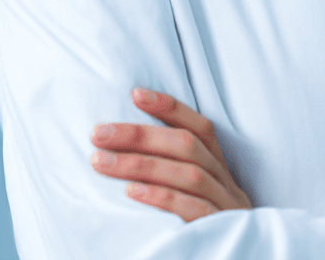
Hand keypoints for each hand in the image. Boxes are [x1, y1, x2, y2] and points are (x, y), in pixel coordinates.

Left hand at [91, 88, 251, 221]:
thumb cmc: (208, 230)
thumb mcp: (200, 200)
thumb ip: (176, 174)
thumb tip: (126, 150)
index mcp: (221, 169)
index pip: (200, 128)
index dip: (170, 108)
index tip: (135, 94)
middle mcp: (226, 182)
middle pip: (186, 146)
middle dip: (140, 135)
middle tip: (98, 133)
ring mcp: (226, 206)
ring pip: (187, 174)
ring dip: (141, 164)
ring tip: (101, 161)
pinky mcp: (220, 229)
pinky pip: (193, 210)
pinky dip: (161, 198)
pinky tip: (131, 193)